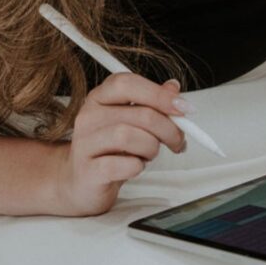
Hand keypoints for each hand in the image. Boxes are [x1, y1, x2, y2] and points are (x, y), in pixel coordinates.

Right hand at [51, 74, 189, 215]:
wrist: (82, 181)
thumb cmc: (110, 150)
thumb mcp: (133, 121)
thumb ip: (153, 103)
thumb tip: (173, 88)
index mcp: (100, 98)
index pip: (127, 83)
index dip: (160, 94)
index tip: (183, 108)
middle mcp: (89, 116)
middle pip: (141, 114)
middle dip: (169, 130)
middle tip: (177, 141)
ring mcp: (85, 143)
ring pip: (130, 137)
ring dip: (152, 148)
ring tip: (149, 154)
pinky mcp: (88, 170)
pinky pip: (124, 165)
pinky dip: (138, 167)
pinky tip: (135, 167)